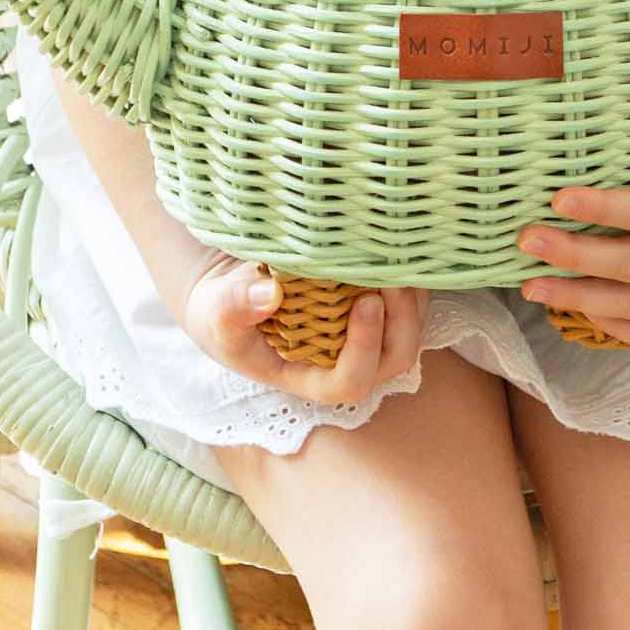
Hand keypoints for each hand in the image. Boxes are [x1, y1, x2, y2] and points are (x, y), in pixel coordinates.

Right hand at [179, 254, 432, 405]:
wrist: (232, 292)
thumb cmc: (224, 313)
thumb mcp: (217, 313)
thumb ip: (235, 308)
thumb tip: (269, 294)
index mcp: (310, 377)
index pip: (349, 381)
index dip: (364, 349)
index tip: (364, 303)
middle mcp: (345, 361)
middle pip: (394, 358)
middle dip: (402, 320)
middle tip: (394, 277)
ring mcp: (364, 335)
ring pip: (410, 329)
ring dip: (412, 297)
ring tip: (399, 256)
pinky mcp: (375, 306)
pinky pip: (408, 301)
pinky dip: (410, 278)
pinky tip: (397, 248)